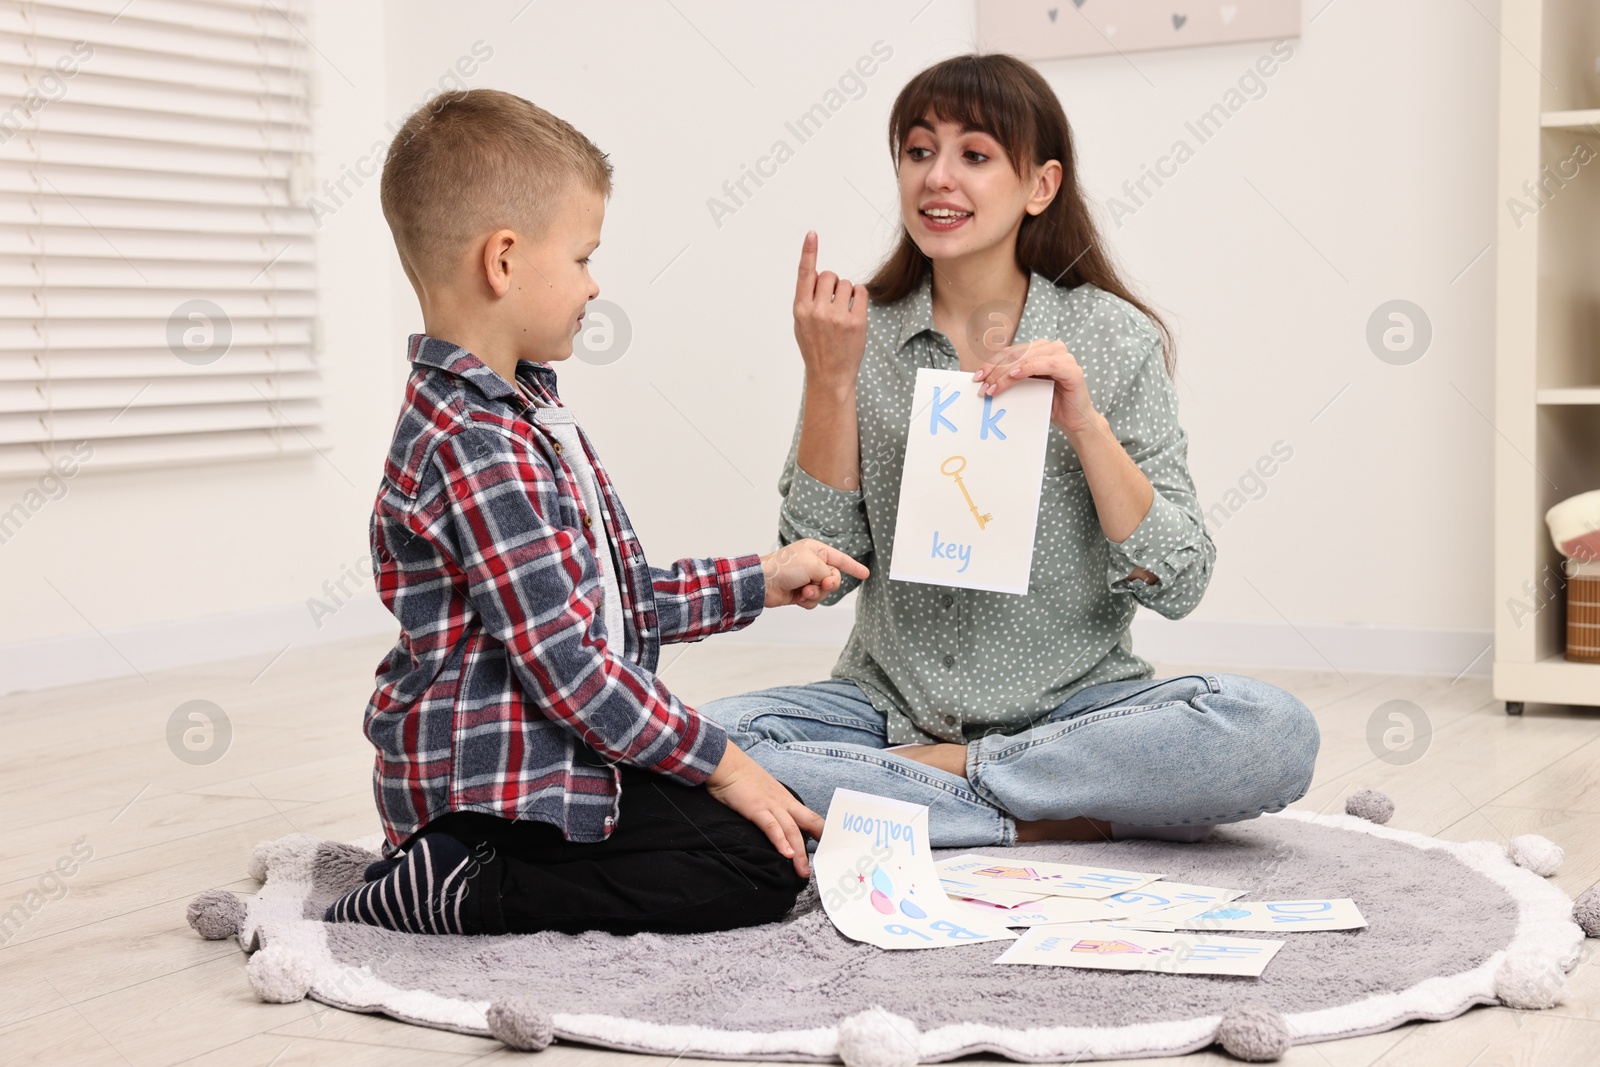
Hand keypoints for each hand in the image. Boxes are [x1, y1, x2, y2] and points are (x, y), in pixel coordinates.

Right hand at [705, 744, 823, 877]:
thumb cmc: (743, 780)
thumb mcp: (766, 794)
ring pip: (792, 830)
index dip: (824, 834)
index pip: (812, 818)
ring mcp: (771, 805)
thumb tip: (780, 825)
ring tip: (803, 871)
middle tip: (826, 865)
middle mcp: (784, 803)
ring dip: (799, 853)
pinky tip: (785, 854)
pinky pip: (771, 827)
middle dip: (819, 845)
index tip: (833, 849)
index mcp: (788, 801)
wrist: (727, 764)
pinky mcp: (756, 808)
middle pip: (809, 824)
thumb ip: (774, 808)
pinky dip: (780, 841)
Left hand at [761, 539, 870, 608]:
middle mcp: (812, 564)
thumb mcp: (813, 563)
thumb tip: (828, 582)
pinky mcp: (800, 592)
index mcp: (816, 551)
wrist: (764, 583)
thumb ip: (828, 572)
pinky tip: (798, 597)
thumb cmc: (785, 567)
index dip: (854, 567)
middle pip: (834, 578)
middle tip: (821, 583)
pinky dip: (808, 600)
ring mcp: (806, 579)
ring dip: (816, 593)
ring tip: (804, 591)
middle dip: (828, 584)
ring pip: (824, 591)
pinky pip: (814, 600)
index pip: (841, 559)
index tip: (866, 574)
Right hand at [793, 231, 868, 390]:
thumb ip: (807, 300)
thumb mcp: (801, 324)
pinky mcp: (856, 322)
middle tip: (833, 301)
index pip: (804, 274)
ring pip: (847, 283)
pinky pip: (861, 292)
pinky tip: (854, 312)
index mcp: (800, 309)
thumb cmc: (816, 348)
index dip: (808, 252)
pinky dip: (860, 298)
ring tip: (842, 312)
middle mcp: (817, 311)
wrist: (829, 375)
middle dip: (833, 283)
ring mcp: (837, 317)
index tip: (812, 234)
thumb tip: (817, 275)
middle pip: (829, 275)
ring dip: (847, 292)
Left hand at [973, 339, 1099, 437]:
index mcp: (1040, 349)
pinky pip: (1046, 364)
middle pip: (1017, 354)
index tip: (978, 377)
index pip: (1010, 352)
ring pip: (1027, 358)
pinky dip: (1029, 368)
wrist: (1073, 420)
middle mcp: (1052, 348)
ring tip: (994, 387)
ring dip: (1007, 373)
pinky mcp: (1071, 369)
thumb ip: (1010, 379)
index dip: (992, 363)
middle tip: (983, 386)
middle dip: (997, 371)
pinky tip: (1015, 375)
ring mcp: (1063, 356)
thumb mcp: (1025, 388)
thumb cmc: (1049, 403)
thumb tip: (984, 379)